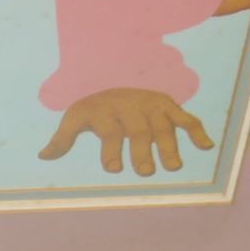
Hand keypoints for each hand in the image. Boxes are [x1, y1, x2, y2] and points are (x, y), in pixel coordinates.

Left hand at [38, 88, 212, 176]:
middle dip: (142, 150)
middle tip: (146, 172)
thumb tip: (43, 156)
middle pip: (139, 130)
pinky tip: (206, 147)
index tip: (113, 169)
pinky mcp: (169, 106)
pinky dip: (197, 130)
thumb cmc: (95, 109)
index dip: (111, 149)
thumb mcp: (76, 117)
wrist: (114, 78)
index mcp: (106, 110)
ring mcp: (151, 106)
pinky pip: (186, 117)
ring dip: (170, 145)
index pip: (109, 130)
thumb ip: (62, 138)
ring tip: (173, 167)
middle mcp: (130, 106)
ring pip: (163, 125)